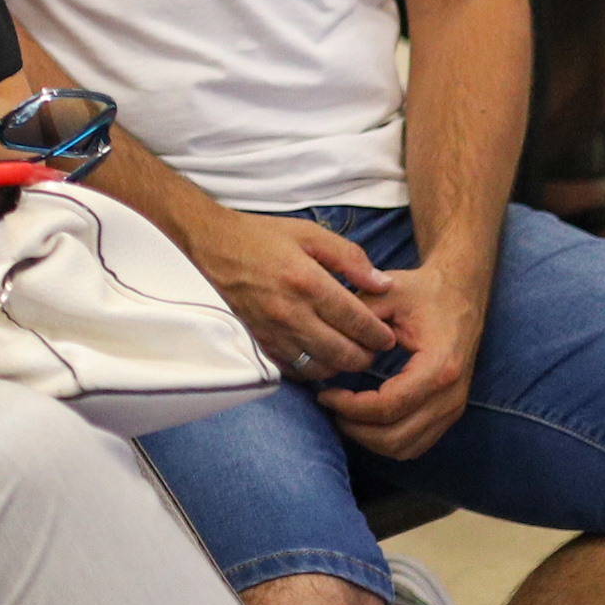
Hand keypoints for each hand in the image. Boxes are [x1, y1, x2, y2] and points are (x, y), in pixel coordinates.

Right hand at [178, 205, 396, 379]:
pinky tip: (323, 357)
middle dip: (366, 356)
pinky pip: (295, 370)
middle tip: (374, 349)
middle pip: (342, 353)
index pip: (356, 321)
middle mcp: (290, 312)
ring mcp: (273, 331)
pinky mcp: (260, 341)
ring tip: (351, 353)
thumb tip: (383, 284)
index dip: (379, 335)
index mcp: (307, 282)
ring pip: (320, 368)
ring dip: (342, 366)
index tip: (389, 337)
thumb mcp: (311, 234)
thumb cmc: (264, 237)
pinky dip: (314, 370)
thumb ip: (351, 258)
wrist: (216, 245)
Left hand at [317, 265, 484, 460]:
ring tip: (343, 413)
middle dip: (355, 428)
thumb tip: (328, 341)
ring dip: (368, 438)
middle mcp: (451, 394)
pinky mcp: (450, 413)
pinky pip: (415, 444)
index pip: (388, 406)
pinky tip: (364, 419)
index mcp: (438, 366)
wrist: (461, 293)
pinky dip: (386, 440)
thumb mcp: (389, 291)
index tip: (325, 394)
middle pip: (395, 436)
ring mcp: (454, 407)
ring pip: (405, 448)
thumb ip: (359, 314)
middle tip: (330, 406)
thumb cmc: (424, 291)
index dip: (350, 407)